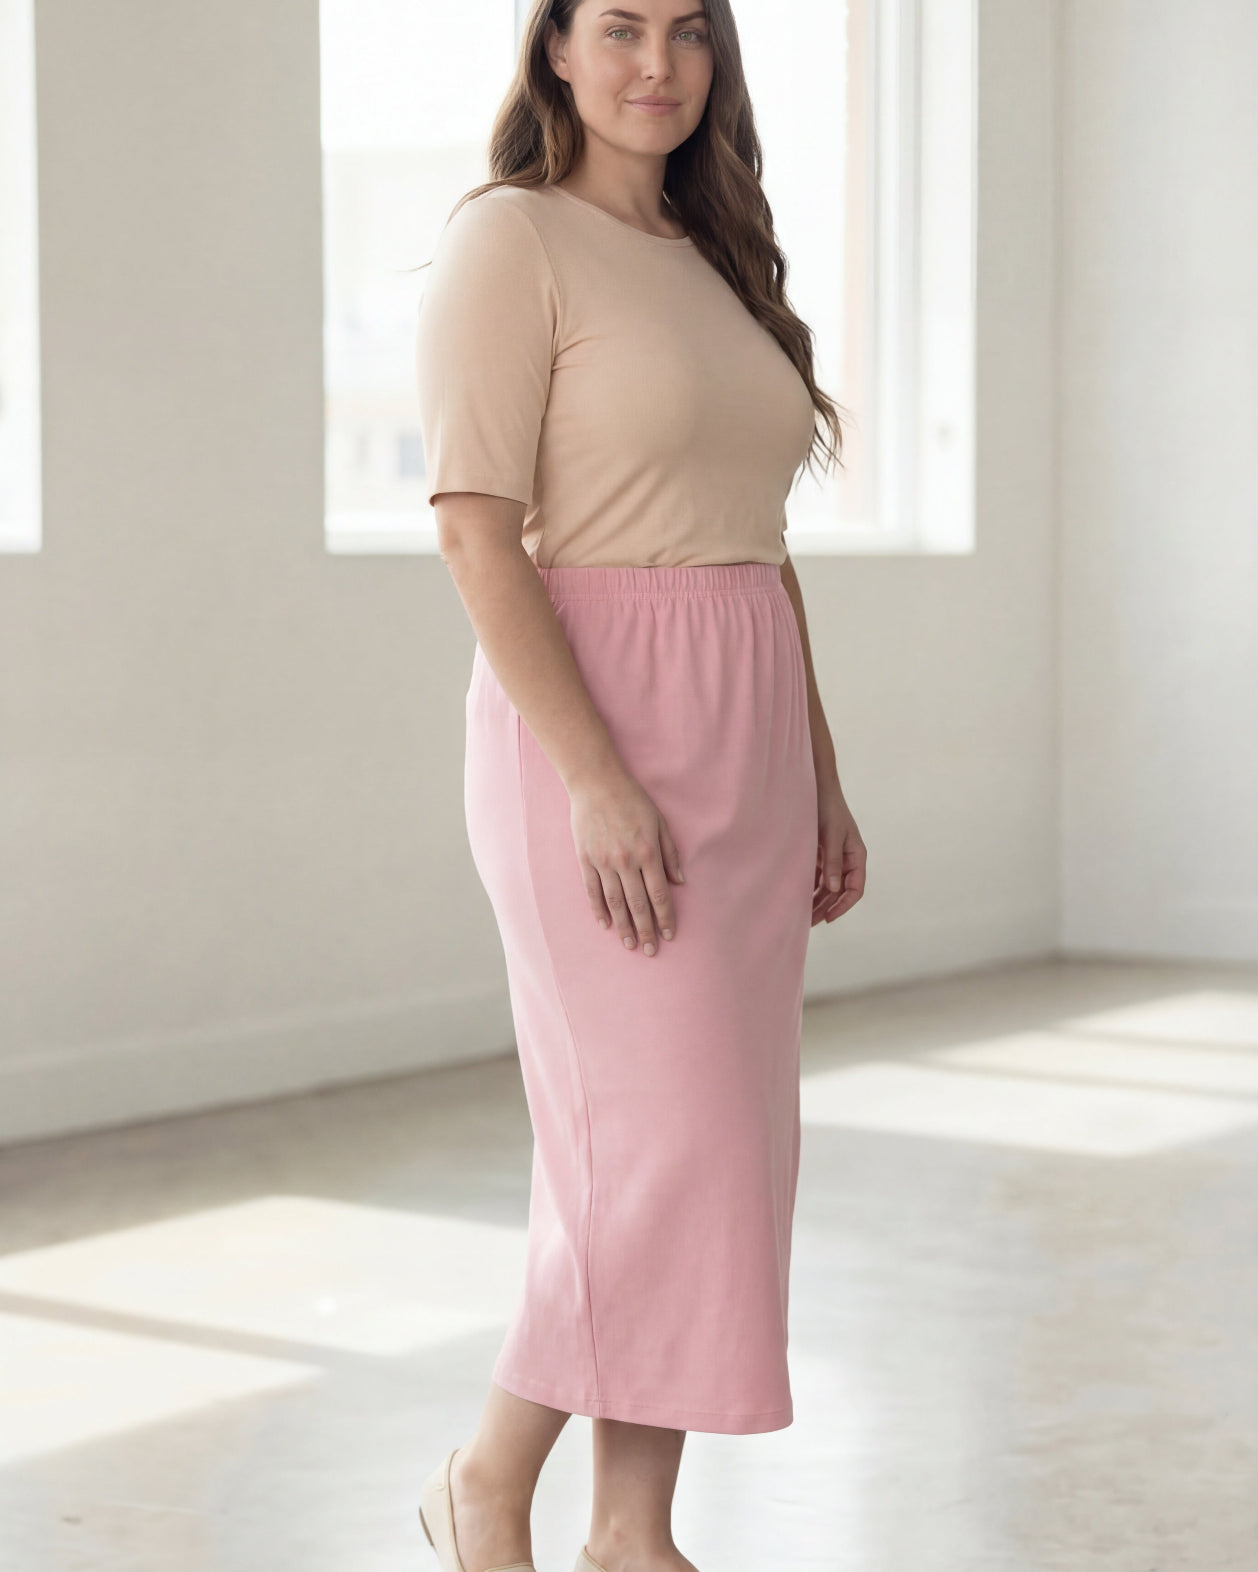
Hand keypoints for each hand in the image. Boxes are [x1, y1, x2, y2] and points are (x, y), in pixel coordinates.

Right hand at [568, 766, 683, 956]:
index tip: (669, 934)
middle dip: (646, 930)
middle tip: (651, 950)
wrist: (596, 784)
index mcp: (647, 853)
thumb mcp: (659, 823)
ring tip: (629, 945)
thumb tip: (680, 882)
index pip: (659, 894)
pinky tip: (605, 925)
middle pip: (638, 904)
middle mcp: (625, 862)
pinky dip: (599, 910)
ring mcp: (603, 862)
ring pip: (615, 903)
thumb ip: (670, 854)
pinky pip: (592, 891)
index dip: (665, 917)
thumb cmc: (633, 801)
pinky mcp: (585, 859)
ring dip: (624, 926)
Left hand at [813, 764, 865, 923]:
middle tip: (811, 922)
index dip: (843, 905)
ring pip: (828, 886)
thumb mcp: (831, 835)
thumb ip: (832, 862)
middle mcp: (847, 859)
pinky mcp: (821, 853)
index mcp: (856, 855)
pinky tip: (798, 897)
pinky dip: (810, 887)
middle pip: (840, 891)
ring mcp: (834, 857)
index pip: (855, 888)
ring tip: (803, 915)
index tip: (829, 918)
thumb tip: (834, 890)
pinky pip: (817, 876)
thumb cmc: (827, 808)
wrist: (816, 787)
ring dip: (817, 900)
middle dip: (827, 907)